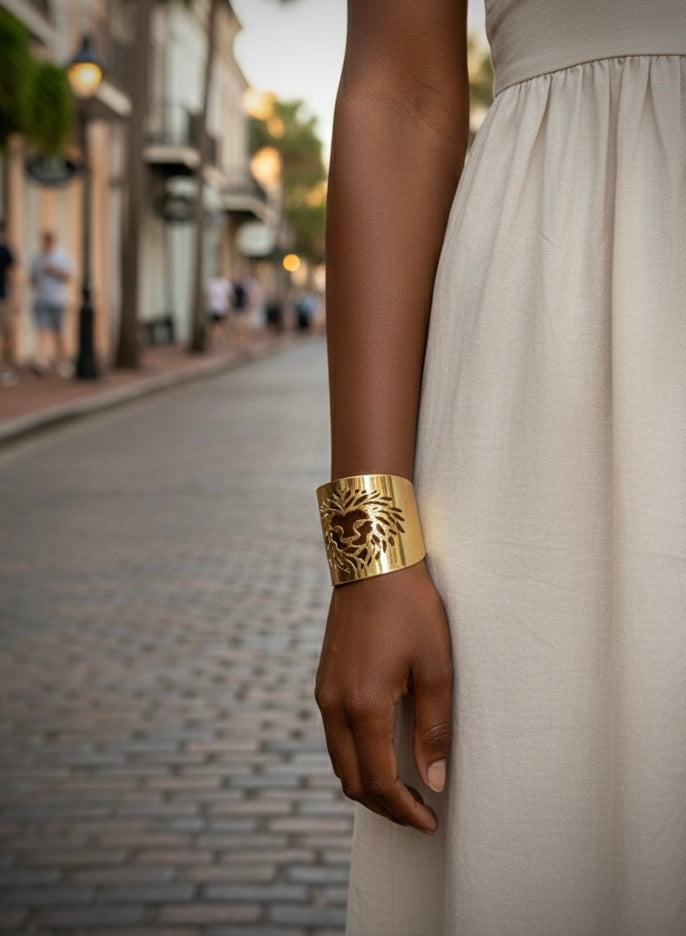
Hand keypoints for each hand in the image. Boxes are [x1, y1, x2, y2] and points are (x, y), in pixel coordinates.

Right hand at [315, 560, 451, 832]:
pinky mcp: (324, 681)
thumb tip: (434, 779)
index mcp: (364, 707)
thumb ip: (433, 728)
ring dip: (368, 783)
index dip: (404, 809)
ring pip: (339, 760)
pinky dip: (356, 757)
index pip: (379, 782)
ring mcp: (324, 693)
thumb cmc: (410, 610)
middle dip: (385, 805)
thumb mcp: (436, 667)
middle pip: (352, 780)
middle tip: (420, 811)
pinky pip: (335, 736)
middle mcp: (335, 706)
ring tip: (405, 788)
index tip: (430, 820)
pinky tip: (383, 752)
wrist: (372, 563)